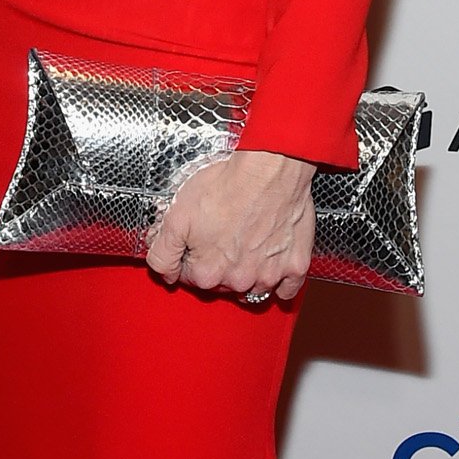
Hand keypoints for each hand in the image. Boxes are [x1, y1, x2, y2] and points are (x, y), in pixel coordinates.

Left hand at [146, 148, 314, 305]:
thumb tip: (164, 273)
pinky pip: (287, 288)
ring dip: (247, 271)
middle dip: (218, 263)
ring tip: (247, 241)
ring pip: (253, 286)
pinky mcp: (295, 266)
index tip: (197, 239)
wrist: (268, 170)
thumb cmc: (227, 187)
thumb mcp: (176, 215)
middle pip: (221, 282)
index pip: (189, 277)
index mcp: (207, 273)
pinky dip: (281, 280)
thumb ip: (163, 252)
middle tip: (222, 233)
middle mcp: (238, 281)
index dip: (189, 256)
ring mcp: (269, 276)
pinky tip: (273, 261)